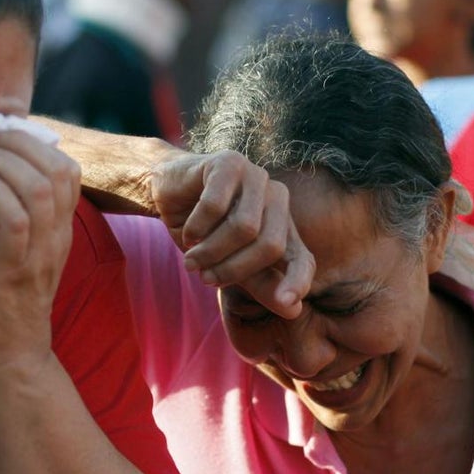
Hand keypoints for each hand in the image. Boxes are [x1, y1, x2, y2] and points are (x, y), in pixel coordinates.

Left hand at [0, 129, 79, 375]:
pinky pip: (16, 218)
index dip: (31, 144)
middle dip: (15, 145)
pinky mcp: (16, 269)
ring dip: (1, 164)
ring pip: (38, 187)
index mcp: (58, 229)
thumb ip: (9, 212)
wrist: (8, 356)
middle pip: (56, 169)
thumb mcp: (13, 249)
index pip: (65, 168)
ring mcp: (40, 252)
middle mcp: (56, 236)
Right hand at [149, 150, 311, 317]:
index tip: (288, 303)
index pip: (303, 258)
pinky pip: (216, 205)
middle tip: (203, 277)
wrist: (170, 194)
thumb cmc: (204, 231)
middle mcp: (277, 198)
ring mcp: (255, 177)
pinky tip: (188, 229)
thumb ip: (261, 285)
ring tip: (192, 256)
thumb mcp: (231, 265)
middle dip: (233, 269)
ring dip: (210, 250)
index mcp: (284, 226)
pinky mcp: (229, 162)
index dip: (299, 281)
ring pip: (244, 227)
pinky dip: (197, 226)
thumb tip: (293, 311)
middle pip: (270, 245)